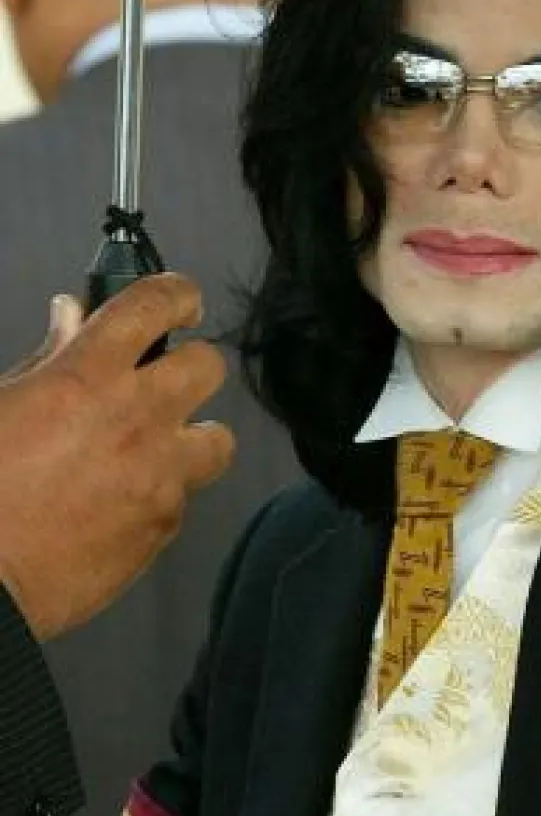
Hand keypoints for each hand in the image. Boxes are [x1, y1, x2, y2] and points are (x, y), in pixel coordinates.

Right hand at [0, 273, 234, 638]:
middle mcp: (138, 416)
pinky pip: (186, 494)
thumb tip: (72, 316)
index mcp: (87, 375)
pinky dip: (164, 491)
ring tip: (160, 448)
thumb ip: (46, 359)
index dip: (177, 292)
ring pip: (219, 437)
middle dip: (190, 365)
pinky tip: (125, 501)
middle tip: (164, 380)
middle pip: (209, 366)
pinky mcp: (164, 523)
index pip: (154, 304)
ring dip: (194, 436)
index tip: (183, 300)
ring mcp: (159, 473)